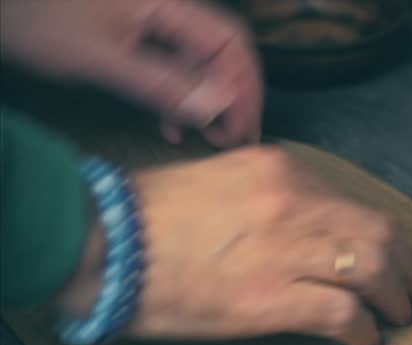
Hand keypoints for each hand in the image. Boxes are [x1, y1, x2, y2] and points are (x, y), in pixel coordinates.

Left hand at [0, 0, 261, 146]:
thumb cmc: (41, 22)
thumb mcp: (102, 60)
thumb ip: (163, 83)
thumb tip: (220, 106)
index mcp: (169, 6)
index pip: (230, 46)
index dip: (245, 91)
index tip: (242, 134)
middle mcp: (170, 10)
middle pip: (223, 53)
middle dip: (235, 98)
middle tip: (234, 140)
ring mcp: (153, 22)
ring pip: (200, 63)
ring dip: (208, 103)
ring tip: (207, 138)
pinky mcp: (135, 36)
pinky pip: (174, 67)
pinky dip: (180, 98)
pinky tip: (171, 125)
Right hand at [58, 146, 411, 344]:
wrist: (101, 243)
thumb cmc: (150, 215)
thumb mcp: (223, 179)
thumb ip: (273, 193)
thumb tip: (312, 223)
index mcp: (281, 169)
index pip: (356, 203)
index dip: (384, 237)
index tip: (392, 258)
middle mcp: (292, 201)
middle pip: (380, 233)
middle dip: (407, 268)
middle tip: (411, 293)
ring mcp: (284, 249)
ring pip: (372, 268)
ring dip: (396, 298)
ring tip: (397, 317)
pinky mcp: (270, 298)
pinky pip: (343, 312)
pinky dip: (364, 329)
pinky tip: (363, 340)